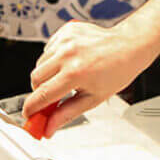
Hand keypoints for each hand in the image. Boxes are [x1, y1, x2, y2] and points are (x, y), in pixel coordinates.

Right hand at [21, 20, 159, 135]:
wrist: (130, 45)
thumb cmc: (117, 70)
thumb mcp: (94, 98)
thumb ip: (67, 114)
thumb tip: (49, 128)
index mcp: (75, 73)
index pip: (41, 96)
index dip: (31, 109)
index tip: (29, 115)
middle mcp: (68, 55)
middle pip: (35, 79)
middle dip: (40, 91)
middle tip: (53, 96)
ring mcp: (66, 40)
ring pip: (40, 63)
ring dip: (47, 73)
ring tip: (67, 75)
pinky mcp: (66, 30)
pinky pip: (48, 49)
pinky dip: (54, 58)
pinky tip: (70, 61)